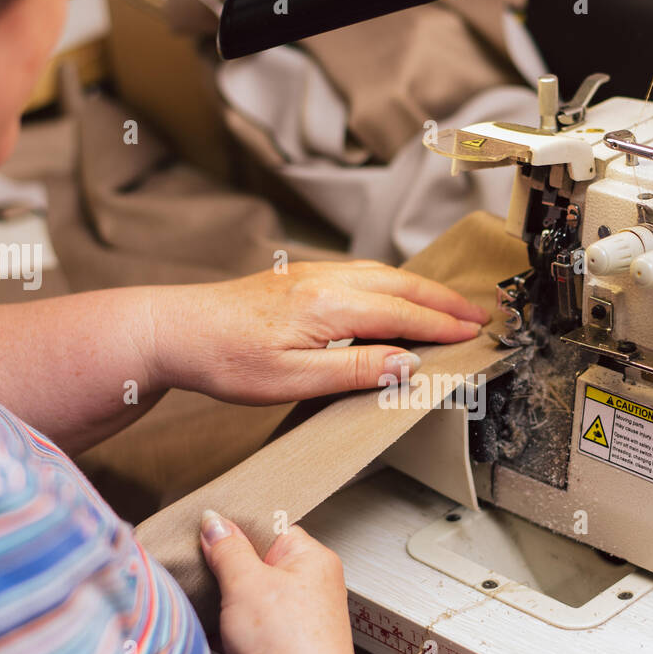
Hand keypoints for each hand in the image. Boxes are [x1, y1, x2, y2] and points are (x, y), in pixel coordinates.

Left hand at [148, 260, 489, 404]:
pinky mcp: (299, 278)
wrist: (174, 330)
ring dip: (422, 289)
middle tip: (479, 316)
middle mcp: (327, 280)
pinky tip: (395, 294)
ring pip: (383, 274)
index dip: (444, 325)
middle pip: (402, 285)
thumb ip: (356, 370)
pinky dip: (393, 283)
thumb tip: (408, 364)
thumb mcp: (293, 380)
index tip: (476, 333)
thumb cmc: (225, 360)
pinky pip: (362, 273)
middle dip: (445, 300)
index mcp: (331, 306)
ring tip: (449, 305)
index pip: (405, 313)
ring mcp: (312, 274)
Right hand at [198, 509, 357, 653]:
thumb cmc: (287, 640)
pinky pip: (254, 633)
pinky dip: (233, 634)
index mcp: (314, 560)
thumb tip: (215, 523)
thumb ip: (227, 548)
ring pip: (255, 603)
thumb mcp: (246, 580)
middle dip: (230, 573)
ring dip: (229, 607)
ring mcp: (303, 623)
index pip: (274, 531)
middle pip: (262, 567)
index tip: (210, 537)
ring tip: (210, 609)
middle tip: (205, 574)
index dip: (240, 533)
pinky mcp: (287, 653)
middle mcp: (315, 589)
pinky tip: (215, 636)